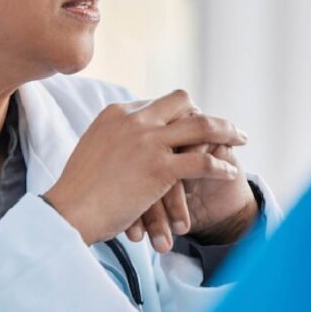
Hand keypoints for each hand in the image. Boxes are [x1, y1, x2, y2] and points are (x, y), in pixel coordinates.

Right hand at [42, 90, 245, 245]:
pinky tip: (230, 173)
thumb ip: (113, 140)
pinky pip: (203, 162)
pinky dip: (221, 166)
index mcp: (116, 113)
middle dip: (205, 112)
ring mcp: (148, 141)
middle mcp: (134, 118)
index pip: (157, 103)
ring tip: (241, 140)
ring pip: (201, 126)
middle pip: (181, 101)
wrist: (68, 210)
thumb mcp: (93, 150)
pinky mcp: (159, 167)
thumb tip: (126, 145)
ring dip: (226, 131)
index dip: (179, 114)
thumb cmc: (77, 191)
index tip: (192, 126)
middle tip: (224, 126)